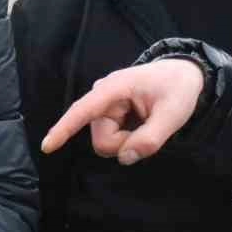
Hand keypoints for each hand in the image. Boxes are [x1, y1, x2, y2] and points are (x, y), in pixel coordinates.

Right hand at [41, 58, 203, 164]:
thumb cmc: (178, 89)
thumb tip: (125, 158)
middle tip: (150, 129)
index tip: (47, 147)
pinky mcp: (107, 113)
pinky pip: (111, 137)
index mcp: (114, 89)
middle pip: (102, 139)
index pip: (83, 111)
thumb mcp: (173, 114)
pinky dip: (127, 138)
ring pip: (106, 141)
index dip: (64, 129)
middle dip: (125, 144)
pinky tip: (140, 124)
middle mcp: (102, 96)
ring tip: (147, 124)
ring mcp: (104, 106)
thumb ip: (151, 138)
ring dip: (127, 141)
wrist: (184, 74)